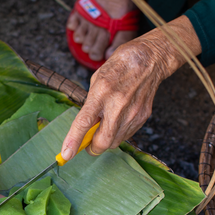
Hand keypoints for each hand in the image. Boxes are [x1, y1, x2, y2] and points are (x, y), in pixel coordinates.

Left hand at [61, 16, 201, 158]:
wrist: (149, 59)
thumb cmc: (119, 67)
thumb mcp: (96, 80)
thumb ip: (90, 104)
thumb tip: (85, 126)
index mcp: (101, 92)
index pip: (84, 123)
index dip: (74, 141)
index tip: (65, 155)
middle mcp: (118, 105)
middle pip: (103, 142)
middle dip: (92, 148)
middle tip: (87, 143)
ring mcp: (133, 112)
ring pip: (115, 142)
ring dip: (105, 140)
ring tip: (104, 125)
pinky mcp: (143, 116)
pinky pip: (127, 135)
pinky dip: (118, 134)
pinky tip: (117, 120)